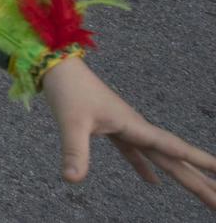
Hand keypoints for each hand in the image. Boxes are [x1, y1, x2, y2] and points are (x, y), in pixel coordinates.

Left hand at [44, 58, 215, 207]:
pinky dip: (145, 167)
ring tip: (202, 193)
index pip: (175, 149)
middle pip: (175, 160)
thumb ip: (74, 151)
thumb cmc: (67, 89)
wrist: (56, 65)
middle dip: (199, 181)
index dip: (200, 162)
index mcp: (135, 126)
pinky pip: (135, 152)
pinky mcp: (110, 128)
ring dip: (181, 175)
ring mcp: (125, 128)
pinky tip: (153, 182)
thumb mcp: (71, 122)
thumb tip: (72, 180)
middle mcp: (137, 128)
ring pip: (160, 157)